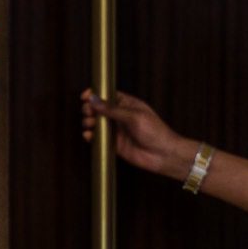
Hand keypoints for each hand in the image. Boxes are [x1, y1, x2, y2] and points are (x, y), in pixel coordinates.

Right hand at [81, 88, 198, 179]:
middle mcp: (120, 116)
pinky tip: (89, 136)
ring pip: (96, 123)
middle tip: (88, 113)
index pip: (107, 95)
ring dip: (89, 123)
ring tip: (90, 124)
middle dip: (90, 109)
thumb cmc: (154, 131)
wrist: (163, 154)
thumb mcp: (133, 116)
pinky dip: (91, 137)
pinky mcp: (114, 144)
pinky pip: (99, 138)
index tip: (84, 96)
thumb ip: (111, 109)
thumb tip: (93, 99)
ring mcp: (116, 130)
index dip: (95, 94)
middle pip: (98, 109)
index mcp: (127, 104)